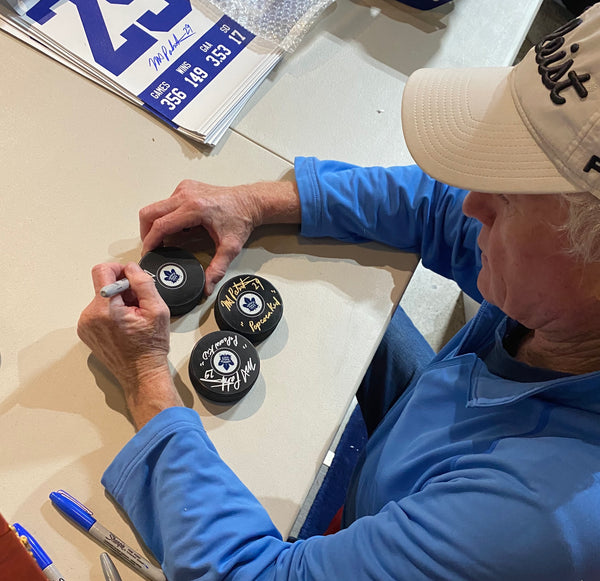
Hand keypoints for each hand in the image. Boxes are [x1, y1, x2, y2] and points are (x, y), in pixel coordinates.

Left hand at [78, 262, 182, 428]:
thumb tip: (132, 268)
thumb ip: (143, 283)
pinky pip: (98, 311)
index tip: (131, 278)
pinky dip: (111, 312)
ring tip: (133, 318)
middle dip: (122, 289)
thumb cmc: (150, 346)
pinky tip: (125, 324)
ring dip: (118, 301)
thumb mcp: (157, 310)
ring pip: (102, 298)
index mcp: (105, 309)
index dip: (119, 269)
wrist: (141, 373)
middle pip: (103, 285)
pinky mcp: (86, 331)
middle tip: (138, 305)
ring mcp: (85, 325)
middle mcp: (89, 316)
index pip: (102, 271)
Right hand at [139, 179, 300, 294]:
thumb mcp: (230, 248)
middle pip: (150, 212)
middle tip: (152, 248)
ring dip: (155, 224)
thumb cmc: (241, 220)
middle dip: (146, 232)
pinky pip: (166, 202)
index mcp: (195, 209)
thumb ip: (217, 269)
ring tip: (165, 240)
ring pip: (156, 206)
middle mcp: (186, 195)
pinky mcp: (185, 187)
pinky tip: (179, 228)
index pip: (161, 225)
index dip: (150, 241)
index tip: (148, 254)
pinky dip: (166, 216)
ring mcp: (184, 189)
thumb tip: (206, 287)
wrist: (249, 201)